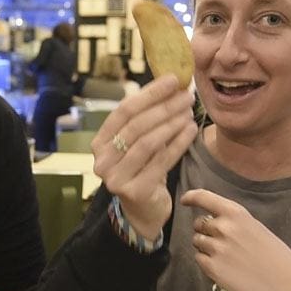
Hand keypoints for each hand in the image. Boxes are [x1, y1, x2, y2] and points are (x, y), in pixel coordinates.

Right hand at [91, 75, 197, 239]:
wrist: (143, 210)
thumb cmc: (142, 169)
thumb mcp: (138, 143)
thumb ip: (146, 118)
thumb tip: (171, 83)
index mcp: (99, 143)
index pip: (123, 111)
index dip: (149, 93)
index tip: (172, 79)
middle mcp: (102, 161)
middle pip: (136, 126)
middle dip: (164, 107)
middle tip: (186, 95)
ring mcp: (115, 178)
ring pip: (148, 143)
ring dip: (172, 123)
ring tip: (190, 111)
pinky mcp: (134, 192)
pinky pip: (161, 161)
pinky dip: (179, 143)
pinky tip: (192, 130)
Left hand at [180, 189, 290, 290]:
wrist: (284, 284)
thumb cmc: (275, 255)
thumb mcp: (256, 227)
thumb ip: (233, 222)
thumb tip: (213, 222)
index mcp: (236, 213)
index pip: (204, 198)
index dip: (191, 197)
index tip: (185, 200)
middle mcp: (223, 228)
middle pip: (198, 224)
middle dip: (205, 231)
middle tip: (222, 242)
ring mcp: (216, 248)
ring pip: (197, 242)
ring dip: (206, 247)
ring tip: (227, 257)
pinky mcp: (212, 268)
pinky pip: (199, 259)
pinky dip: (207, 263)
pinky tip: (225, 268)